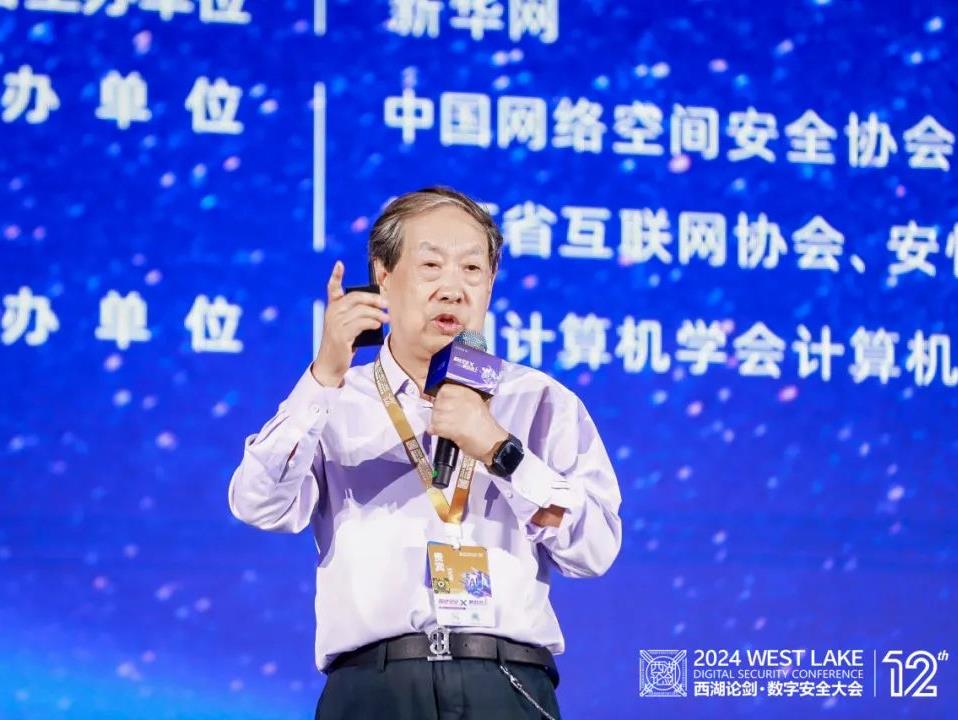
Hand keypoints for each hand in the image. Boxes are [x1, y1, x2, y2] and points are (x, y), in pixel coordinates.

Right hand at [310, 260, 388, 386]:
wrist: (330, 364)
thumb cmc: (342, 344)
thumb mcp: (348, 327)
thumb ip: (357, 316)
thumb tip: (379, 309)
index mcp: (332, 308)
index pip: (332, 288)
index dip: (335, 275)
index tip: (339, 263)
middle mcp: (332, 313)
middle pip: (356, 297)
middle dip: (374, 299)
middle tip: (386, 304)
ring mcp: (335, 324)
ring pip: (361, 311)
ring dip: (377, 314)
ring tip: (386, 319)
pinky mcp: (340, 335)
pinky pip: (361, 323)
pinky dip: (372, 323)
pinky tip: (378, 325)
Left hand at [426, 383, 507, 464]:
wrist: (494, 444)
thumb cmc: (485, 428)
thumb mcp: (476, 407)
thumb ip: (460, 402)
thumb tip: (440, 402)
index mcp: (470, 395)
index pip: (445, 389)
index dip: (440, 397)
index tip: (441, 404)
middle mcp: (465, 402)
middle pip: (439, 402)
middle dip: (436, 411)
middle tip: (440, 419)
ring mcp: (460, 415)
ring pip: (436, 415)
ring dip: (435, 422)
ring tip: (440, 427)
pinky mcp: (455, 428)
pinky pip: (437, 426)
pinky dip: (435, 430)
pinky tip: (439, 433)